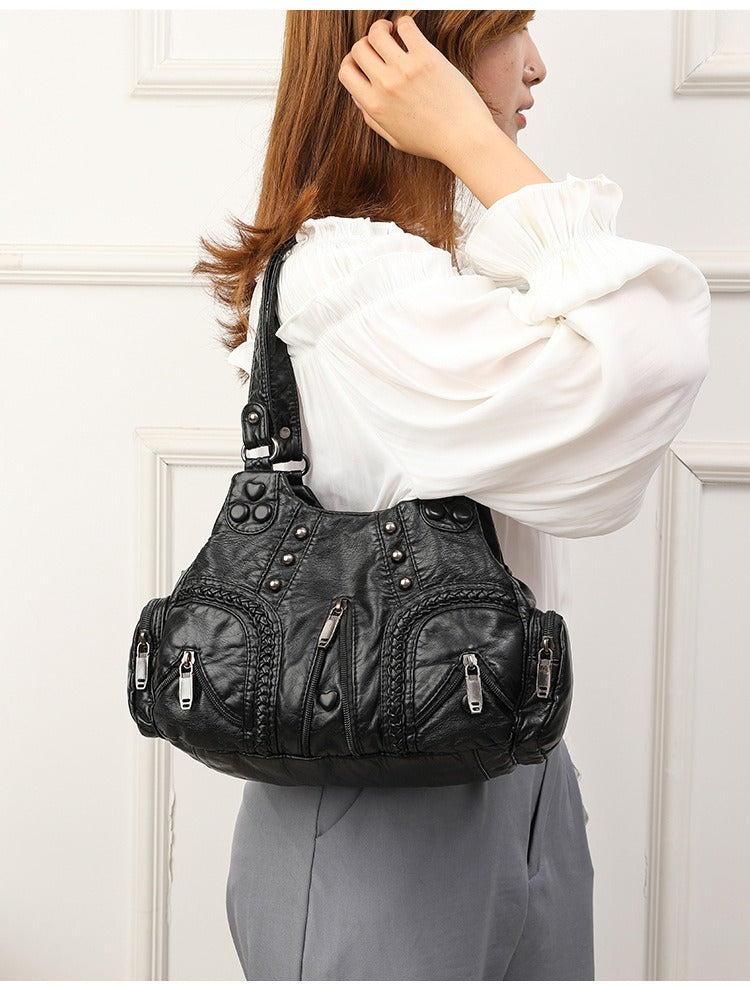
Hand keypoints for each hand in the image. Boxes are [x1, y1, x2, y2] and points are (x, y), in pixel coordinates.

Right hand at [338, 15, 498, 170]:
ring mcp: (405, 70)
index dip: (352, 62)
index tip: (365, 62)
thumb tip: (359, 99)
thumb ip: (373, 120)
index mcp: (374, 106)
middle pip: (359, 49)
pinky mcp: (426, 58)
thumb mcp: (395, 139)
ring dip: (382, 28)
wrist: (464, 140)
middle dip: (367, 44)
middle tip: (381, 46)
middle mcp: (385, 86)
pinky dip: (404, 24)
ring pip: (377, 33)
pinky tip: (411, 33)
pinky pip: (405, 26)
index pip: (346, 72)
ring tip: (393, 32)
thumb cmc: (432, 142)